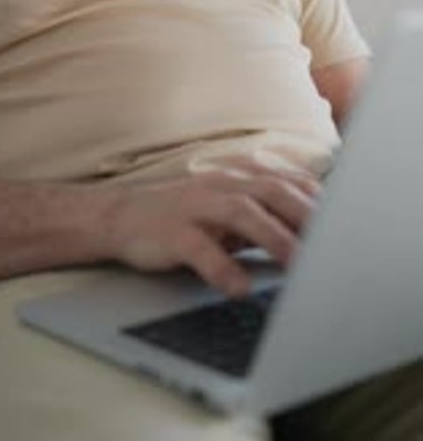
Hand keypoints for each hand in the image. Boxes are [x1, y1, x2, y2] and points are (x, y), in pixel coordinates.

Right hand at [96, 161, 319, 296]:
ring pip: (241, 213)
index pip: (289, 183)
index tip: (345, 226)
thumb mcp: (229, 210)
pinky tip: (238, 288)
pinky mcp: (171, 231)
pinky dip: (221, 268)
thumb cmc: (185, 216)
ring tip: (297, 266)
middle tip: (331, 247)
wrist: (122, 216)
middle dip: (305, 216)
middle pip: (272, 191)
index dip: (319, 202)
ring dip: (273, 238)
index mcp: (239, 178)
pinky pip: (199, 249)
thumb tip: (315, 233)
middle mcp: (221, 185)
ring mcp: (195, 206)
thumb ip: (267, 216)